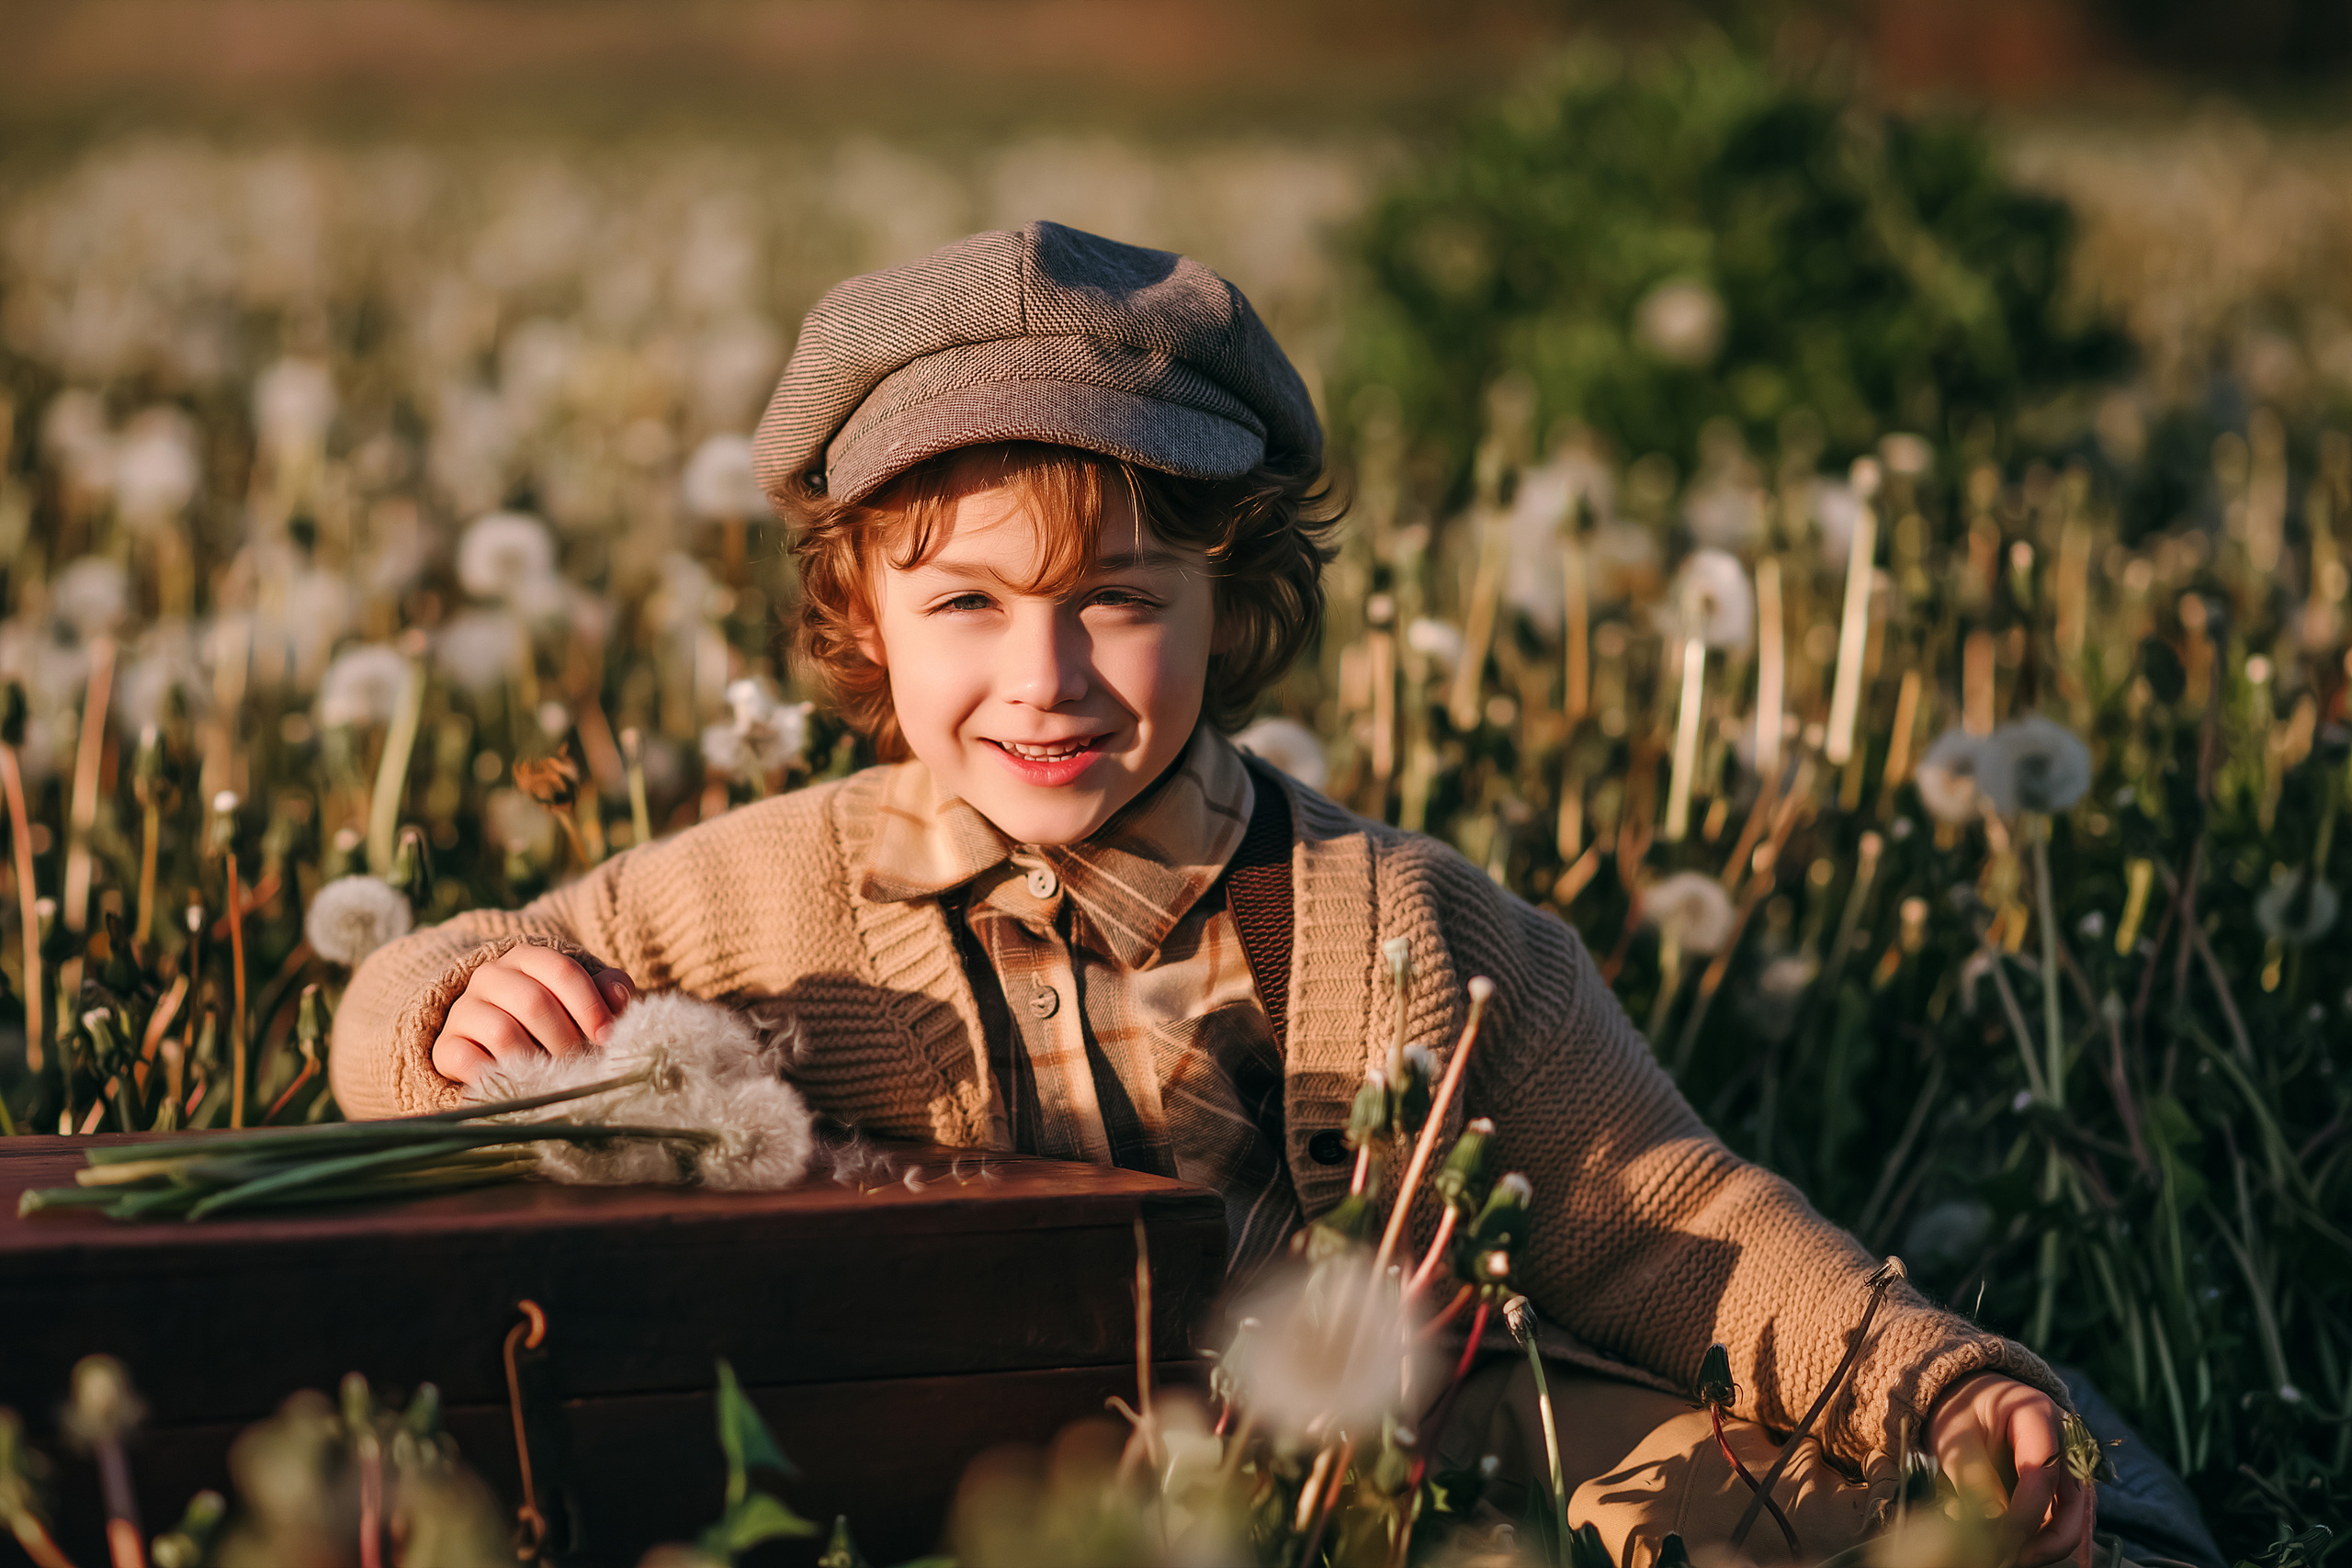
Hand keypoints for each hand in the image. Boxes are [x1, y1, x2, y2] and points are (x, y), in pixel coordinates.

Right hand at [430, 948, 637, 1084]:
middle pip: (534, 1002)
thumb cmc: (554, 1019)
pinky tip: (519, 1086)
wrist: (496, 1044)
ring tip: (555, 1078)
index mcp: (527, 957)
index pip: (561, 971)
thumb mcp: (585, 999)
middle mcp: (490, 976)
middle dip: (566, 1039)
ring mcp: (463, 1010)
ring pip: (503, 1032)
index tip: (607, 1037)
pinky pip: (466, 1060)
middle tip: (582, 1065)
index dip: (590, 1005)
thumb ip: (609, 992)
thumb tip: (618, 999)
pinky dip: (496, 1077)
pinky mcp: (445, 1046)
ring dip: (536, 1061)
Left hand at [1928, 1373, 2095, 1567]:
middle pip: (2075, 1503)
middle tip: (2014, 1558)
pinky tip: (2001, 1539)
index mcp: (2037, 1413)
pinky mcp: (2060, 1484)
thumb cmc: (1960, 1409)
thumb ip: (1973, 1474)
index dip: (2025, 1513)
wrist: (1968, 1394)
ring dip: (2041, 1542)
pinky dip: (2033, 1533)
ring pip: (2071, 1517)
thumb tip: (1995, 1522)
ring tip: (2004, 1553)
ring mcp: (2068, 1465)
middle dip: (2049, 1541)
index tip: (2000, 1540)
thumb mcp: (1956, 1434)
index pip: (2043, 1473)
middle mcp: (2065, 1441)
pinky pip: (2056, 1517)